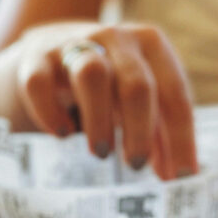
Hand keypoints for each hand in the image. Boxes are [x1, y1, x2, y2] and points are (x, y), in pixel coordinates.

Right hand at [15, 22, 197, 178]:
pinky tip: (61, 135)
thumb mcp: (140, 100)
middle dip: (140, 131)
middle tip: (135, 165)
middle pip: (136, 85)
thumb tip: (176, 178)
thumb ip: (160, 134)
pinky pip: (40, 83)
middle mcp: (116, 38)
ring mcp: (74, 44)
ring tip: (101, 153)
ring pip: (91, 76)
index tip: (181, 179)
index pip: (175, 95)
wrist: (51, 51)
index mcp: (152, 46)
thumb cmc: (108, 85)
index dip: (181, 140)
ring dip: (99, 120)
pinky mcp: (36, 58)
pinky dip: (50, 112)